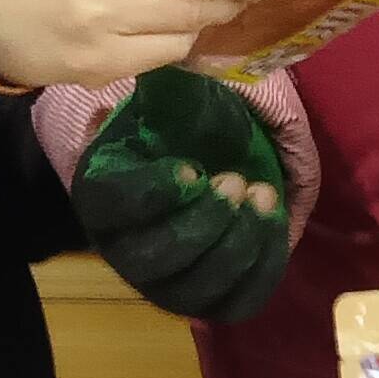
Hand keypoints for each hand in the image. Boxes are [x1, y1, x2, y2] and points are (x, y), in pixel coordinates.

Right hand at [71, 68, 292, 323]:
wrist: (201, 149)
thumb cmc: (180, 122)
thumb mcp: (165, 97)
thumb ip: (161, 93)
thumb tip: (163, 78)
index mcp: (103, 197)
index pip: (116, 207)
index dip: (153, 194)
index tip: (191, 168)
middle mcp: (126, 249)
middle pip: (159, 258)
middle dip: (205, 223)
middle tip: (238, 181)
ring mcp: (168, 281)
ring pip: (199, 287)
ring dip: (238, 244)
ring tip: (263, 194)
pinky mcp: (210, 296)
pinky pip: (237, 300)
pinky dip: (263, 265)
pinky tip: (275, 220)